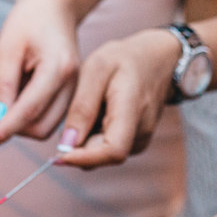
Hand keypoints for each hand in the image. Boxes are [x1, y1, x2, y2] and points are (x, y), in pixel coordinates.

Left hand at [0, 0, 79, 145]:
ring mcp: (75, 91)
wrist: (56, 6)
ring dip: (23, 124)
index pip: (29, 110)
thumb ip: (3, 87)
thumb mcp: (8, 49)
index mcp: (58, 68)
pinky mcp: (72, 95)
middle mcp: (72, 84)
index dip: (6, 129)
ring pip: (46, 128)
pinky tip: (22, 96)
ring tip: (11, 96)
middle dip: (15, 128)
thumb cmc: (29, 21)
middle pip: (40, 127)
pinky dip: (31, 117)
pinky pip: (50, 119)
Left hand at [57, 28, 180, 168]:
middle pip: (102, 157)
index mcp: (132, 110)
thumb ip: (82, 107)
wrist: (157, 58)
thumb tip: (67, 144)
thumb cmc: (124, 59)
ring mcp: (141, 139)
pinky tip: (98, 114)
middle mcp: (141, 131)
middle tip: (69, 117)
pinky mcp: (136, 142)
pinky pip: (107, 148)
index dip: (84, 159)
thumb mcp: (96, 70)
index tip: (59, 156)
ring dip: (86, 140)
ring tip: (90, 107)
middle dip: (78, 147)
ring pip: (101, 155)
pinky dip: (94, 137)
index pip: (113, 151)